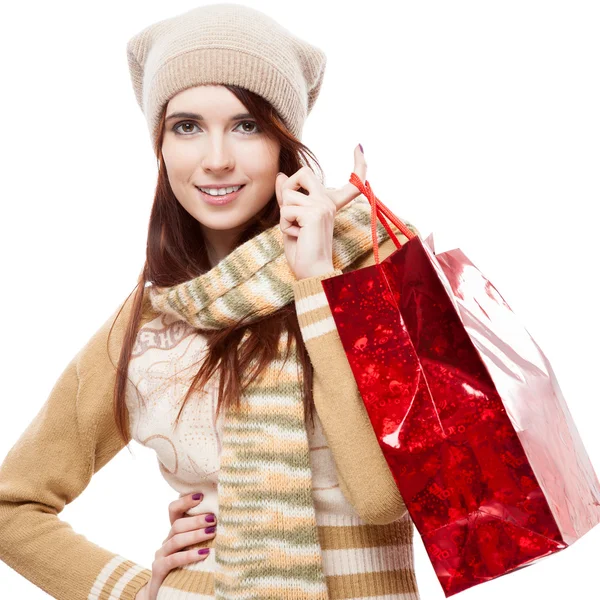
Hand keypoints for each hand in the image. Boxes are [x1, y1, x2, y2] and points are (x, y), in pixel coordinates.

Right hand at [137, 492, 216, 599]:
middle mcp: (167, 541)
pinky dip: (189, 555)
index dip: (185, 500)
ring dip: (195, 534)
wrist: (165, 594)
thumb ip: (206, 534)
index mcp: (175, 532)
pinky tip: (204, 553)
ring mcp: (161, 555)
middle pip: (178, 524)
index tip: (201, 494)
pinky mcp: (159, 570)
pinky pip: (173, 559)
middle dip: (197, 519)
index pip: (174, 510)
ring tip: (212, 532)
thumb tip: (230, 519)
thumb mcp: (196, 548)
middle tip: (214, 518)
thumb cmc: (188, 567)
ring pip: (176, 539)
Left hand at [275, 144, 367, 279]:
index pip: (350, 183)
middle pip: (302, 172)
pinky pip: (286, 210)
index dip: (358, 165)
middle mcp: (329, 202)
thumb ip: (287, 198)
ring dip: (283, 215)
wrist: (311, 272)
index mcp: (329, 204)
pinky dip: (284, 225)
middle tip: (292, 213)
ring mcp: (323, 206)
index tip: (360, 147)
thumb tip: (281, 175)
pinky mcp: (314, 213)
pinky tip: (297, 236)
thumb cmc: (302, 251)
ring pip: (287, 194)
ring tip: (296, 231)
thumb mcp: (291, 220)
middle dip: (287, 189)